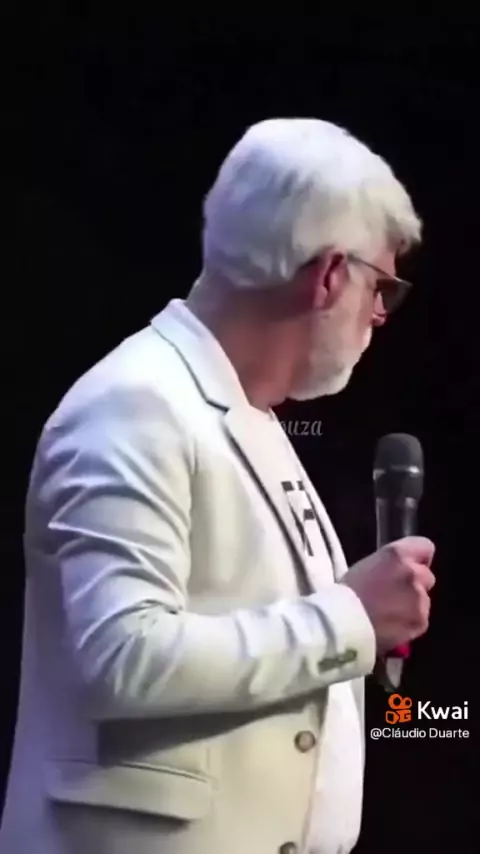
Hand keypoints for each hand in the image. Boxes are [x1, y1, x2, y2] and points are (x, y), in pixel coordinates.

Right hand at [342, 536, 435, 654]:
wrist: (342, 623)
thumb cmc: (347, 593)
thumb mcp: (367, 565)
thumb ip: (391, 564)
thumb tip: (400, 570)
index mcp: (397, 555)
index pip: (425, 547)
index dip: (418, 557)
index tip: (410, 565)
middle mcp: (413, 573)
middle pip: (426, 576)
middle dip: (414, 584)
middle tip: (394, 594)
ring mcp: (420, 599)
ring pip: (423, 599)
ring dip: (411, 604)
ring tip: (389, 613)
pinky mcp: (421, 621)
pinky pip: (420, 619)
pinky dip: (409, 622)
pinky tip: (391, 625)